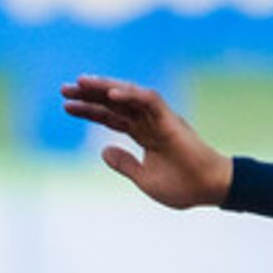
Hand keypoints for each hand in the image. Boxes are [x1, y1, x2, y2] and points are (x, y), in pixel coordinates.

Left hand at [58, 74, 233, 208]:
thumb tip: (103, 151)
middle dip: (89, 94)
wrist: (208, 189)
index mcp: (142, 134)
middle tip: (64, 88)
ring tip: (81, 82)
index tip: (66, 106)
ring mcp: (159, 118)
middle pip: (114, 102)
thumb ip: (125, 164)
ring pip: (128, 95)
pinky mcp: (171, 119)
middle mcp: (149, 121)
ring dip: (105, 87)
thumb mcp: (144, 178)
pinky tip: (111, 94)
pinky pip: (149, 101)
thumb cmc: (182, 185)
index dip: (89, 110)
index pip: (110, 116)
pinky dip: (131, 95)